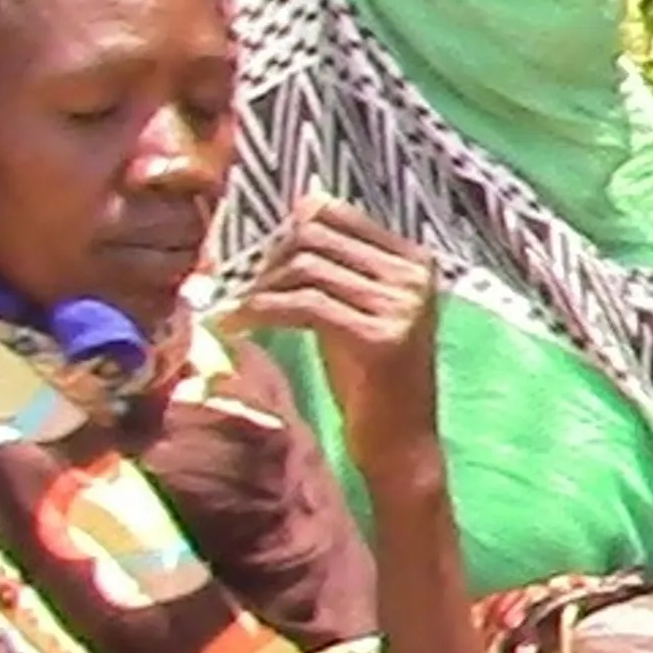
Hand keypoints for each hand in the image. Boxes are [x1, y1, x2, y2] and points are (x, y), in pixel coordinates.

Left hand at [224, 197, 443, 484]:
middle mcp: (414, 275)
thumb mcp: (357, 311)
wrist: (400, 443)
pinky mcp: (381, 338)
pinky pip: (304, 306)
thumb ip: (336, 267)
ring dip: (259, 289)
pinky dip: (260, 312)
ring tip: (238, 313)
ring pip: (306, 269)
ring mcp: (402, 306)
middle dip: (266, 261)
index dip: (284, 229)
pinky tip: (238, 328)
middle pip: (315, 236)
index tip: (255, 259)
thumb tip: (296, 209)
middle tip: (239, 290)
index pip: (334, 212)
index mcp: (414, 260)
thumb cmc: (372, 379)